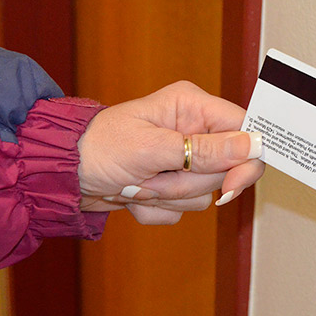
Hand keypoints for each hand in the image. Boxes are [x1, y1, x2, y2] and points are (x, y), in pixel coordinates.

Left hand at [77, 81, 264, 224]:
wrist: (61, 174)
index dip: (245, 158)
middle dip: (188, 182)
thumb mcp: (151, 148)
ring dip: (169, 196)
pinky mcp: (175, 183)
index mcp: (192, 107)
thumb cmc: (98, 148)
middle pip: (227, 167)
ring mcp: (185, 159)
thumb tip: (253, 145)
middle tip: (155, 177)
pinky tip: (134, 194)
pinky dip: (158, 208)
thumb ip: (204, 150)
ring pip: (206, 193)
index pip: (244, 129)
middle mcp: (194, 130)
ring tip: (139, 183)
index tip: (230, 186)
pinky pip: (185, 208)